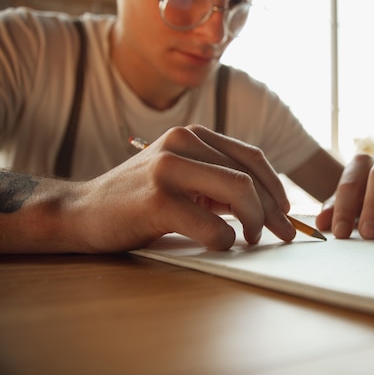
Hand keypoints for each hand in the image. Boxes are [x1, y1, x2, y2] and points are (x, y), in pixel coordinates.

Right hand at [70, 125, 295, 251]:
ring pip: (240, 193)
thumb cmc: (139, 197)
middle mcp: (183, 141)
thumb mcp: (182, 175)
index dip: (277, 187)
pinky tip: (222, 244)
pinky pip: (214, 227)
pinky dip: (226, 240)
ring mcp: (169, 169)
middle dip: (274, 210)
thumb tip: (268, 205)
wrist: (81, 211)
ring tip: (251, 238)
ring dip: (255, 222)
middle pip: (250, 177)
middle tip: (283, 233)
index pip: (251, 158)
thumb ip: (217, 179)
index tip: (286, 212)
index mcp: (192, 134)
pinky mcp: (159, 200)